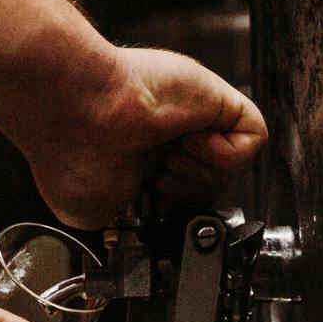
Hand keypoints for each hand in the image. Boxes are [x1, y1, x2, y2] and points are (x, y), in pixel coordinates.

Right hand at [17, 46, 267, 228]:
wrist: (78, 113)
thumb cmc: (70, 151)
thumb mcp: (92, 210)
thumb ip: (131, 218)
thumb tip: (147, 223)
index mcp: (137, 154)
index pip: (181, 195)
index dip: (175, 210)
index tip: (156, 209)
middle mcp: (165, 133)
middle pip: (209, 187)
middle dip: (188, 195)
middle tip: (158, 179)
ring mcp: (193, 115)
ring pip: (231, 169)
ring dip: (200, 174)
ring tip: (167, 155)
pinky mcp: (217, 99)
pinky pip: (252, 139)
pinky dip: (225, 154)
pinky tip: (188, 141)